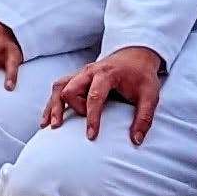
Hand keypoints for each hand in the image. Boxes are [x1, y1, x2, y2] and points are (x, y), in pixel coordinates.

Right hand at [45, 43, 164, 142]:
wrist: (136, 54)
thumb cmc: (142, 76)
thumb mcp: (150, 96)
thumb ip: (144, 117)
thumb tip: (136, 141)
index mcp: (107, 73)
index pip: (94, 95)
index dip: (91, 117)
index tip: (91, 136)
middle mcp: (90, 71)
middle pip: (70, 89)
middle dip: (73, 109)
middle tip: (83, 123)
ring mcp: (81, 73)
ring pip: (59, 87)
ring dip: (54, 106)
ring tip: (51, 127)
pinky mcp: (77, 78)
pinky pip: (58, 88)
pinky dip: (51, 104)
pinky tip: (46, 121)